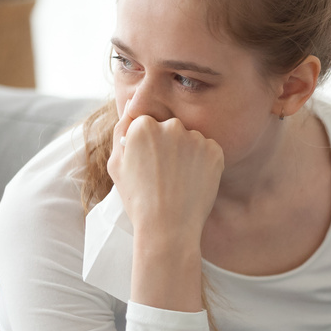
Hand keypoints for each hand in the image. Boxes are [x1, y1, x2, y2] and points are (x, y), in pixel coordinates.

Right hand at [108, 93, 223, 241]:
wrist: (168, 227)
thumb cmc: (138, 198)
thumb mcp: (116, 164)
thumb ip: (122, 128)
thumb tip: (132, 102)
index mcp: (143, 125)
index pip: (148, 124)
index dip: (149, 147)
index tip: (149, 166)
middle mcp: (171, 126)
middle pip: (171, 129)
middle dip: (169, 147)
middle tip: (164, 176)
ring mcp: (195, 138)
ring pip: (191, 140)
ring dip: (187, 154)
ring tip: (179, 181)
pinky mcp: (215, 151)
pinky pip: (209, 150)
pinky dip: (204, 163)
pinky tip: (194, 181)